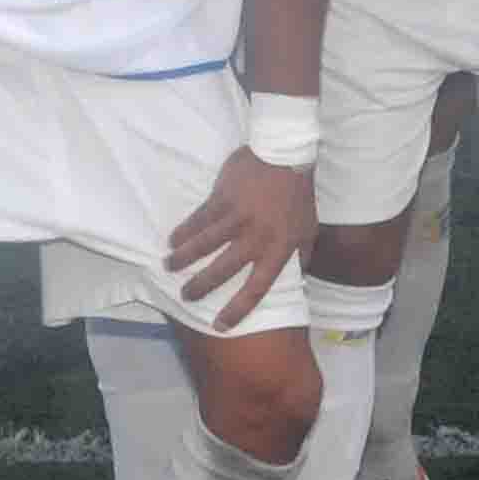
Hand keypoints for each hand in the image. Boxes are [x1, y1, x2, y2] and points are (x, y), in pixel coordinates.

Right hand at [166, 150, 315, 331]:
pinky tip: (173, 239)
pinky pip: (198, 219)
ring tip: (170, 267)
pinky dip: (184, 231)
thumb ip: (301, 257)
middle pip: (222, 270)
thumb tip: (297, 282)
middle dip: (201, 286)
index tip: (220, 325)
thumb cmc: (298, 195)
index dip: (237, 310)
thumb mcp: (309, 229)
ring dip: (183, 258)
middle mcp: (255, 238)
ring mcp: (236, 217)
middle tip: (186, 296)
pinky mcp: (221, 198)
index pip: (257, 288)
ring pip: (203, 245)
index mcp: (278, 249)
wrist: (285, 154)